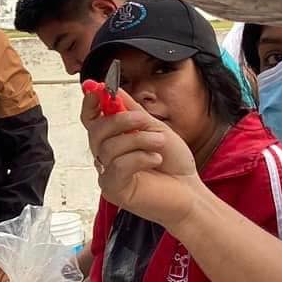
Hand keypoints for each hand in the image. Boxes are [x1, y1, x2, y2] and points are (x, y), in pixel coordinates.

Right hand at [83, 95, 203, 231]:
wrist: (190, 193)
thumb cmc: (175, 164)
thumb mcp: (155, 128)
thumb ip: (132, 111)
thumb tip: (114, 91)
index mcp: (114, 140)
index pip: (92, 120)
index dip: (91, 104)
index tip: (98, 89)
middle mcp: (106, 157)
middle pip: (95, 132)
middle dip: (119, 120)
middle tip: (144, 121)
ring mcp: (108, 174)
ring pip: (109, 148)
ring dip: (138, 140)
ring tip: (159, 143)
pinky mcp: (114, 190)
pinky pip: (117, 167)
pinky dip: (139, 158)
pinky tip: (155, 160)